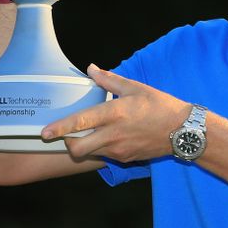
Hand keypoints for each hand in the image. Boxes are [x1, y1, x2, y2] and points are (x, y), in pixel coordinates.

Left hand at [42, 64, 190, 162]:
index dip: (60, 128)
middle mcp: (113, 134)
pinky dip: (101, 148)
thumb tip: (90, 68)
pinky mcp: (125, 159)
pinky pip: (104, 155)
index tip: (44, 133)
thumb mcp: (135, 88)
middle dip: (67, 143)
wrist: (182, 130)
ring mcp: (119, 149)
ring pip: (90, 153)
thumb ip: (109, 79)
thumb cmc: (159, 105)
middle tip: (68, 134)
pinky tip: (111, 137)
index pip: (80, 122)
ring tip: (92, 132)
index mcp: (114, 113)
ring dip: (84, 145)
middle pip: (78, 148)